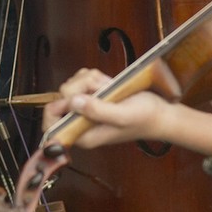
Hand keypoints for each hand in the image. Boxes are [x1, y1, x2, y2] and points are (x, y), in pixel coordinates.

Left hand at [43, 66, 171, 147]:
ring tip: (110, 89)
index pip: (51, 126)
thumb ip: (97, 111)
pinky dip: (96, 77)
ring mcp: (86, 107)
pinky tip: (110, 84)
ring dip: (91, 81)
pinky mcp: (92, 95)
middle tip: (103, 90)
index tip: (74, 98)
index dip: (56, 108)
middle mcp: (80, 122)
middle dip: (81, 87)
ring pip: (73, 84)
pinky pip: (83, 78)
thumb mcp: (122, 116)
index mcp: (83, 134)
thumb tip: (72, 102)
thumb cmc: (144, 118)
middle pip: (62, 96)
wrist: (160, 113)